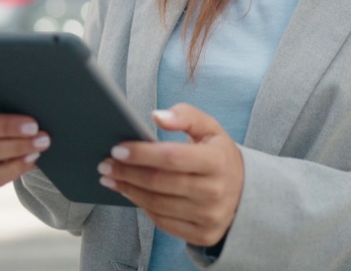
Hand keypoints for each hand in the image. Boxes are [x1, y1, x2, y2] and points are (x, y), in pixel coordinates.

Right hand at [0, 75, 49, 187]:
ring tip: (43, 141)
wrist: (51, 124)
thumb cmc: (39, 96)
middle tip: (33, 126)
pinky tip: (33, 158)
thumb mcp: (34, 83)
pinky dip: (13, 169)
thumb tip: (40, 67)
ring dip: (16, 147)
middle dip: (4, 127)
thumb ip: (27, 77)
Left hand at [98, 103, 244, 247]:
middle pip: (159, 183)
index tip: (117, 148)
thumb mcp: (210, 128)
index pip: (172, 157)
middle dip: (126, 173)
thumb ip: (186, 115)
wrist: (246, 192)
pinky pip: (163, 222)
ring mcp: (210, 216)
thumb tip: (157, 116)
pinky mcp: (203, 235)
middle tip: (104, 164)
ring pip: (157, 204)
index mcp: (218, 161)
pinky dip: (143, 207)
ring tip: (111, 178)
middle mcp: (216, 191)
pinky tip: (132, 193)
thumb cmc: (219, 155)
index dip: (141, 153)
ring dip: (129, 190)